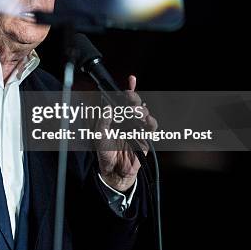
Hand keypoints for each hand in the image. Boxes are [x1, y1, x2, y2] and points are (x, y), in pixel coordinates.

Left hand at [96, 75, 157, 191]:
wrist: (114, 170)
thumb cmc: (105, 152)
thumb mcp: (99, 134)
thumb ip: (103, 120)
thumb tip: (109, 107)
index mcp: (116, 116)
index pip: (123, 100)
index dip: (129, 89)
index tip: (132, 79)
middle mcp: (127, 120)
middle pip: (135, 104)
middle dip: (134, 98)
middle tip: (130, 99)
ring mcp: (137, 128)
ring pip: (144, 113)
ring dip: (142, 110)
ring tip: (137, 113)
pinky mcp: (145, 138)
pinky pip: (151, 127)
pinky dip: (151, 122)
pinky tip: (147, 121)